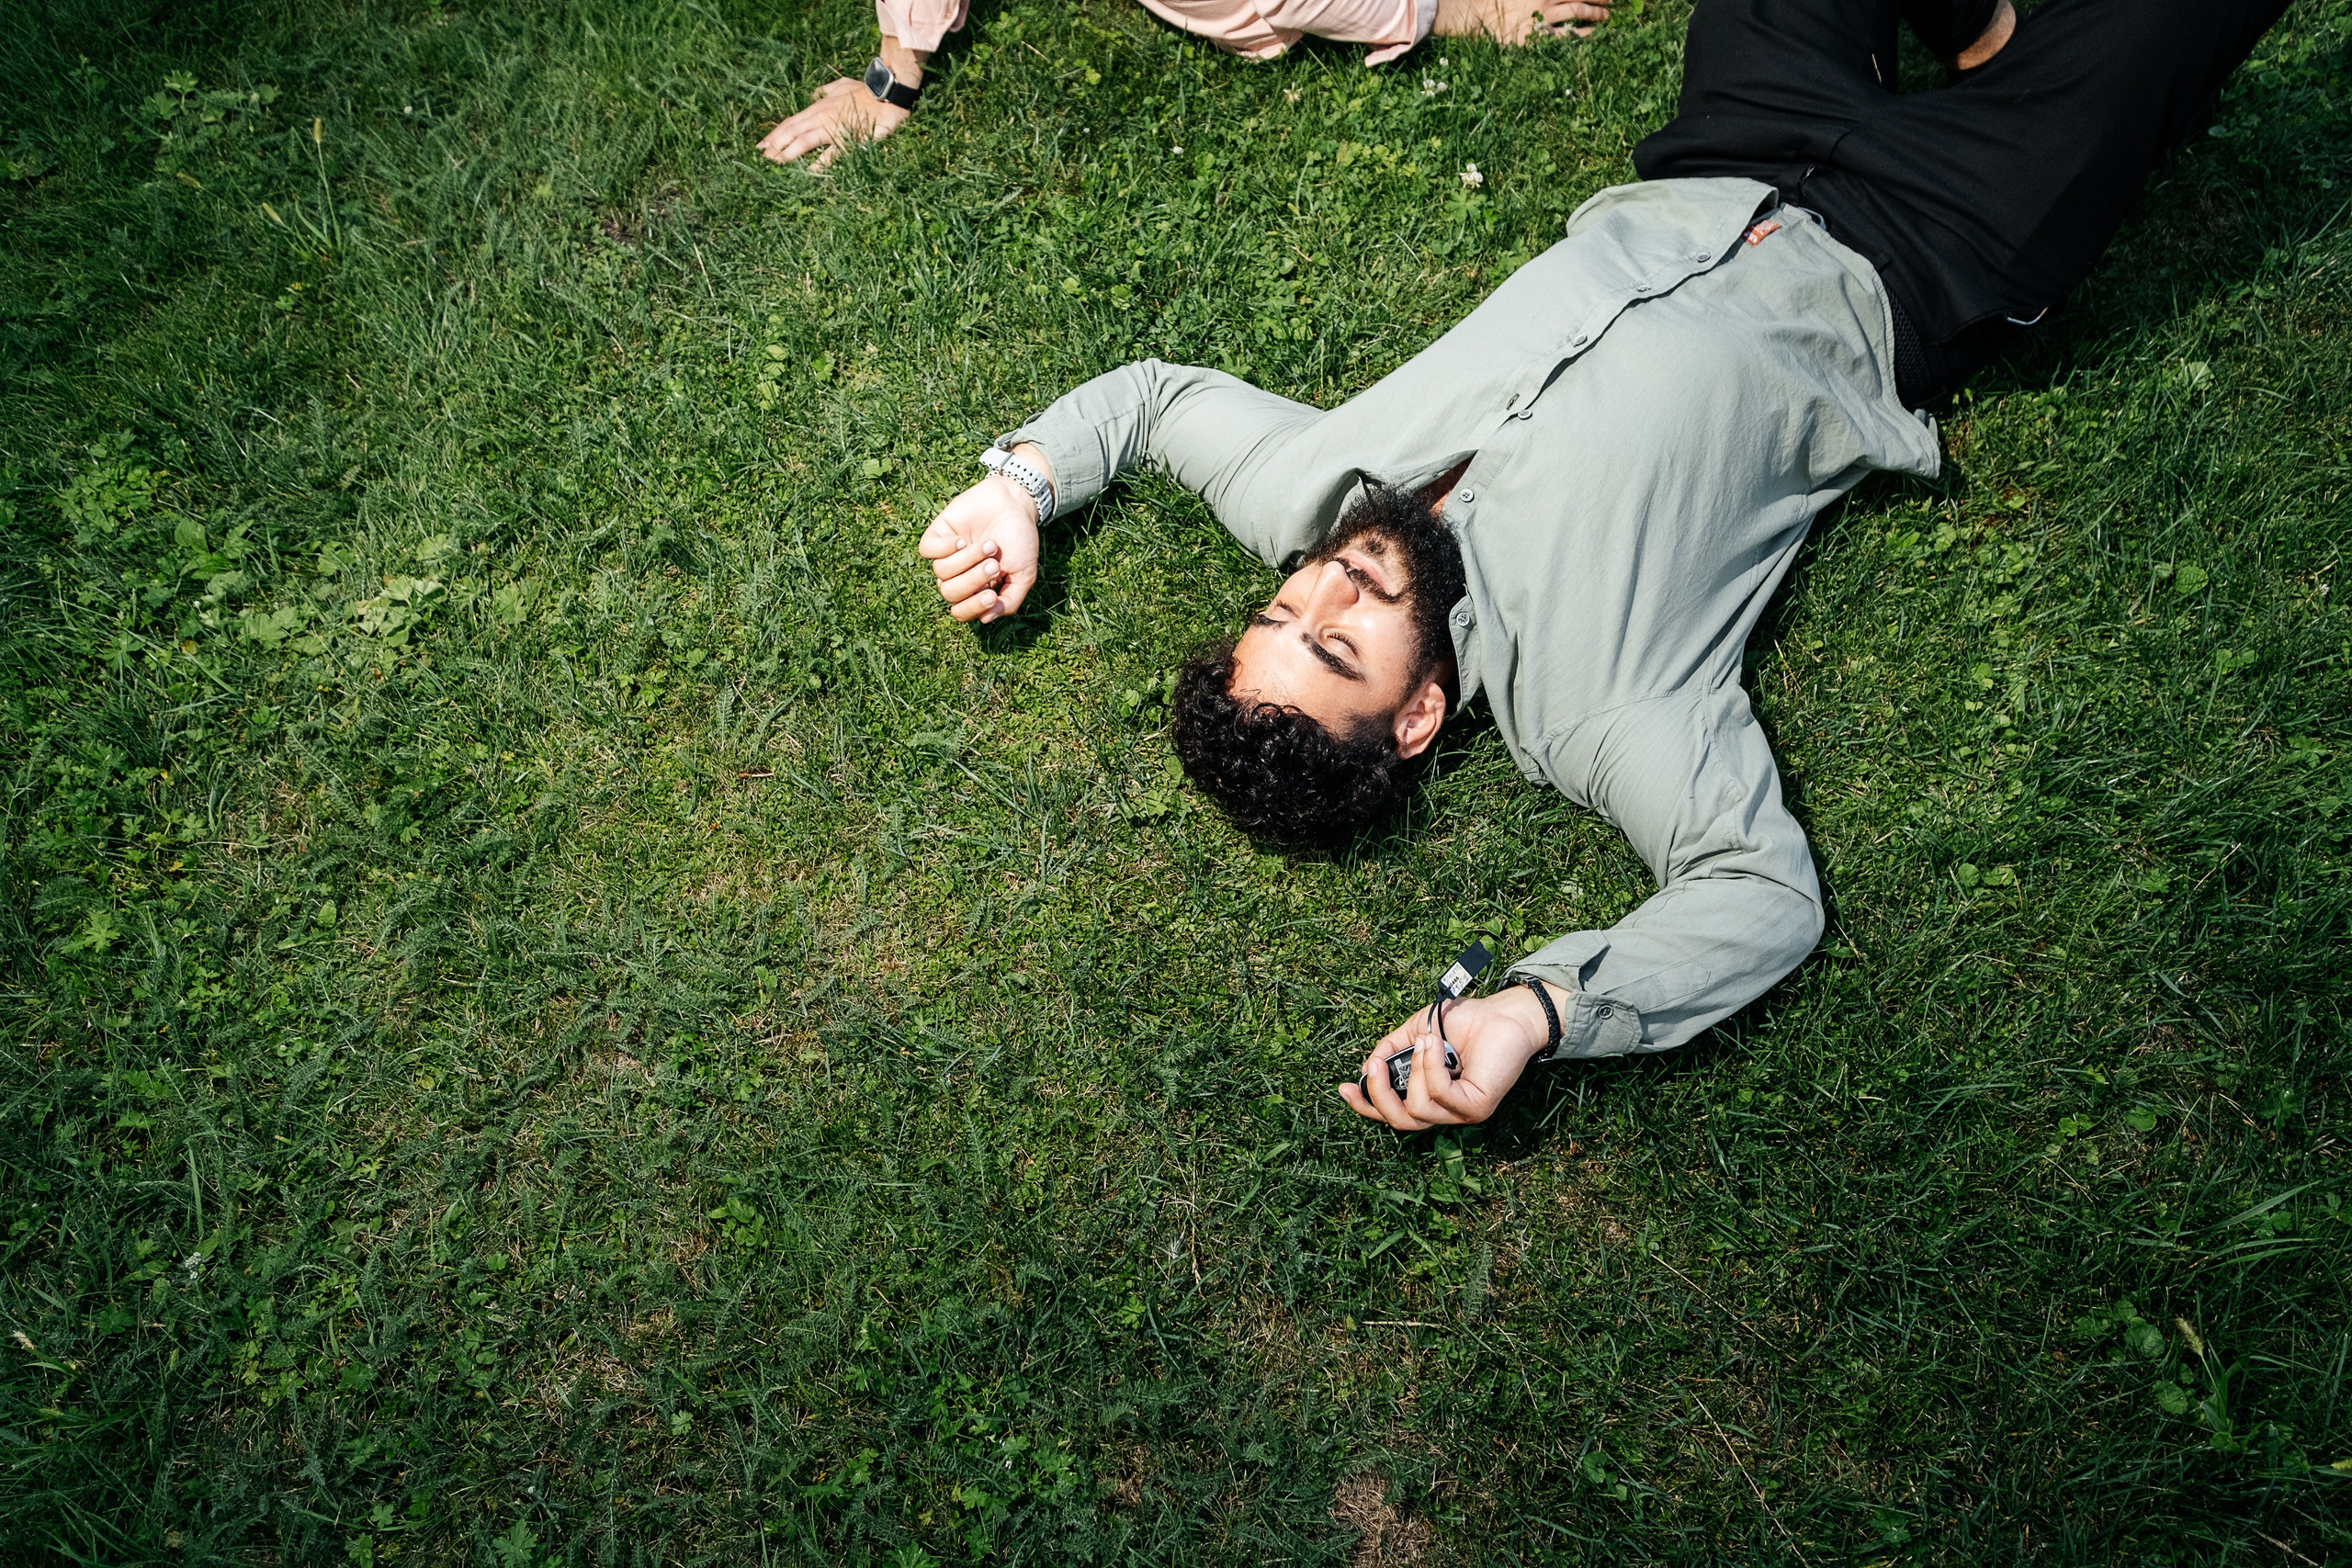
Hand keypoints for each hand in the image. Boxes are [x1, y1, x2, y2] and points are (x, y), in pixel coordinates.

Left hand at [756, 78, 910, 169]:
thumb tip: (816, 94)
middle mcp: (821, 117)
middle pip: (792, 132)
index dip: (775, 133)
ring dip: (788, 153)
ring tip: (776, 164)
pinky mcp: (848, 138)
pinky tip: (809, 171)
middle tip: (762, 157)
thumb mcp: (842, 85)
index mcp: (818, 107)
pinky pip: (831, 152)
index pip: (790, 122)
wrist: (886, 93)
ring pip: (804, 141)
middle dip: (775, 145)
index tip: (762, 144)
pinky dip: (820, 162)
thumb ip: (826, 91)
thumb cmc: (865, 90)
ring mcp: (833, 128)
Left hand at [919, 472, 1042, 624]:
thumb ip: (1010, 600)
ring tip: (989, 545)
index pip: (961, 611)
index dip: (972, 608)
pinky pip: (927, 551)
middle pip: (950, 593)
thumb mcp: (1024, 575)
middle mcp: (958, 574)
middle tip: (994, 564)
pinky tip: (962, 540)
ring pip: (942, 571)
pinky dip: (945, 548)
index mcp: (977, 588)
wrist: (1016, 503)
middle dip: (973, 580)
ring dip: (967, 559)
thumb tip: (985, 619)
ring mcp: (946, 555)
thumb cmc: (1020, 539)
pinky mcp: (938, 535)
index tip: (991, 596)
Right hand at [1340, 985, 1552, 1130]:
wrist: (1505, 1014)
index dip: (1365, 1106)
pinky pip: (1441, 1096)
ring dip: (1415, 1069)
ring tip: (1427, 1041)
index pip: (1393, 1113)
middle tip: (1374, 1066)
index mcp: (1429, 1095)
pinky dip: (1432, 1068)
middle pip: (1400, 1122)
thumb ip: (1391, 1049)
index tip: (1345, 1088)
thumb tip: (1367, 1067)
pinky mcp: (1478, 1106)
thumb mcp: (1417, 1031)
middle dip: (1379, 1096)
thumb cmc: (1465, 1022)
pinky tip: (1436, 1045)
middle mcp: (1445, 1110)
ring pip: (1418, 1109)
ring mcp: (1462, 1112)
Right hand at [1433, 0, 1612, 43]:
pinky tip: (1592, 35)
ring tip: (1607, 17)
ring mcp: (1543, 17)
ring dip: (1596, 14)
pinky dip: (1581, 34)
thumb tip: (1555, 0)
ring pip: (1578, 12)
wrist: (1477, 16)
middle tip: (1613, 2)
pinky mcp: (1538, 36)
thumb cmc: (1499, 1)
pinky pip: (1566, 36)